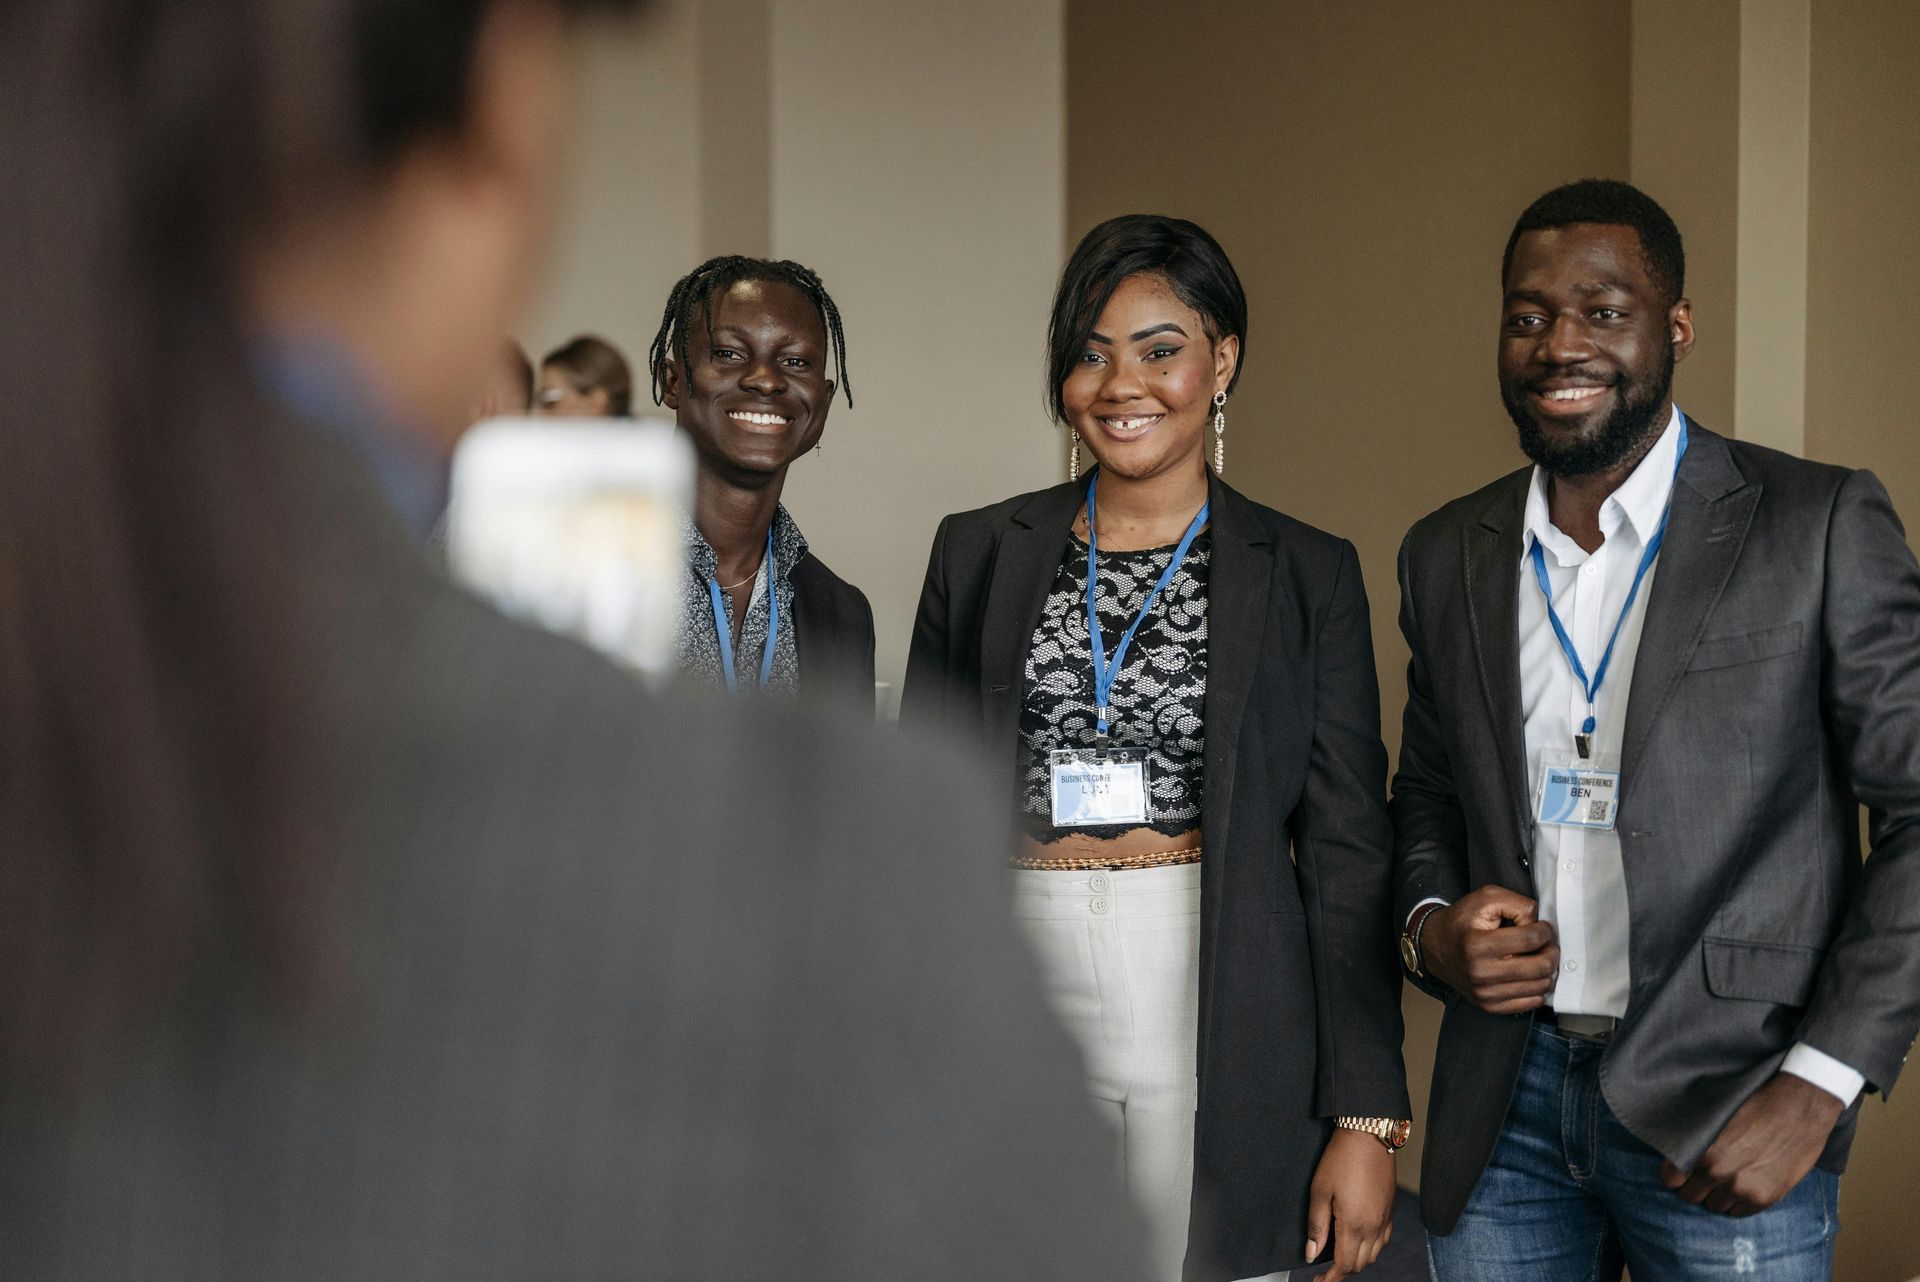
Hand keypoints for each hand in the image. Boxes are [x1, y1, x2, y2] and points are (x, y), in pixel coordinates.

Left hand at [1304, 1127, 1394, 1278]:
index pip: (1344, 1266)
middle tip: (1324, 1270)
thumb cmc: (1342, 1159)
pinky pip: (1383, 1241)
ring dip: (1357, 1261)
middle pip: (1359, 1264)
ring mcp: (1385, 1220)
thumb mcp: (1320, 1191)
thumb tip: (1312, 1253)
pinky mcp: (1390, 1211)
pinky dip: (1370, 1248)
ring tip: (1339, 1255)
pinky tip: (1359, 1240)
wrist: (1369, 1136)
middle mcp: (1373, 1227)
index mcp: (1354, 1225)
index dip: (1330, 1279)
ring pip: (1373, 1255)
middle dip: (1342, 1271)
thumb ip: (1317, 1226)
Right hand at [1419, 886, 1557, 1014]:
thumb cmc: (1462, 920)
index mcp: (1478, 944)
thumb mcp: (1486, 898)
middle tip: (1546, 944)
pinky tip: (1528, 974)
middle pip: (1540, 967)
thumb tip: (1540, 926)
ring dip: (1546, 971)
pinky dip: (1536, 988)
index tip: (1541, 927)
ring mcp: (1485, 993)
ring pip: (1540, 987)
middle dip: (1551, 952)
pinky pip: (1530, 1003)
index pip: (1531, 939)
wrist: (1434, 946)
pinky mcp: (1489, 1006)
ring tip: (1536, 958)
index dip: (1545, 930)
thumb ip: (1518, 904)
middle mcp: (1480, 973)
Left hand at [1659, 1073, 1845, 1215]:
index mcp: (1702, 1150)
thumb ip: (1696, 1138)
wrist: (1799, 1110)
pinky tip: (1743, 1186)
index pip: (1670, 1178)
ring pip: (1715, 1206)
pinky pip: (1739, 1212)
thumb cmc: (1756, 1105)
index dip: (1674, 1174)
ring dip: (1717, 1195)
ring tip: (1727, 1179)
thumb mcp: (1716, 1116)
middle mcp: (1718, 1173)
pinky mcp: (1764, 1198)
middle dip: (1694, 1186)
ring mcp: (1742, 1189)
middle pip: (1690, 1196)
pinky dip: (1738, 1203)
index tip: (1679, 1171)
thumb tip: (1676, 1150)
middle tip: (1703, 1176)